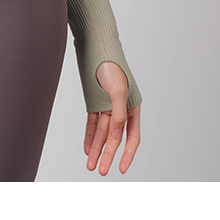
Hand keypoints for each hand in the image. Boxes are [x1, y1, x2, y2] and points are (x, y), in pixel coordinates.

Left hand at [83, 61, 140, 175]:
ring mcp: (106, 107)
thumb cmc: (111, 66)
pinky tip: (87, 148)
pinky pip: (92, 123)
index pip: (132, 137)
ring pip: (101, 133)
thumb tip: (116, 134)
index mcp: (132, 107)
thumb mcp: (117, 89)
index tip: (121, 169)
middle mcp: (120, 110)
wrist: (95, 49)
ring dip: (96, 148)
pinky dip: (89, 136)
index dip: (127, 154)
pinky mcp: (94, 103)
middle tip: (101, 170)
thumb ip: (118, 113)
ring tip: (90, 164)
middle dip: (107, 155)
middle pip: (114, 138)